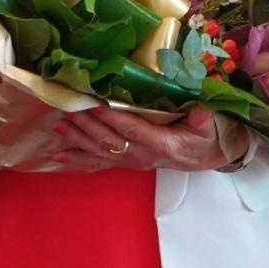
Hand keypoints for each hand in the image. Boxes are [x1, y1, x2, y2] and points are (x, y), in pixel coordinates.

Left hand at [49, 104, 248, 173]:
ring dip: (78, 140)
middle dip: (88, 126)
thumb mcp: (211, 125)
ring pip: (102, 152)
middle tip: (68, 111)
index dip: (114, 119)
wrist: (209, 157)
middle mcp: (144, 156)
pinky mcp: (130, 162)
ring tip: (57, 127)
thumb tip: (200, 108)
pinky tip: (60, 155)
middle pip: (111, 141)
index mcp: (163, 144)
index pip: (133, 130)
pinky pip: (101, 162)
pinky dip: (79, 158)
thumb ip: (204, 117)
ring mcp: (135, 161)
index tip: (95, 104)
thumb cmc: (209, 136)